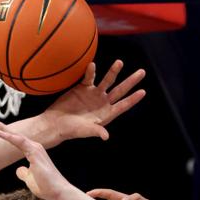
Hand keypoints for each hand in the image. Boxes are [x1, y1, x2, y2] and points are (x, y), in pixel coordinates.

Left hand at [0, 128, 70, 199]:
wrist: (57, 192)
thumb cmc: (45, 186)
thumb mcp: (29, 179)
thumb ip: (24, 173)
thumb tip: (18, 170)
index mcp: (33, 152)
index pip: (16, 141)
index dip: (5, 134)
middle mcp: (34, 147)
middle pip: (15, 135)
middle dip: (0, 127)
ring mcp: (35, 148)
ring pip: (16, 135)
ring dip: (2, 128)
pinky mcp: (35, 152)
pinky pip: (20, 141)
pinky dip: (9, 137)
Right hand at [18, 60, 145, 146]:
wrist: (56, 123)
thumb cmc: (71, 130)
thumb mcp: (85, 130)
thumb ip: (96, 131)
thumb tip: (106, 137)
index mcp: (107, 114)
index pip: (123, 105)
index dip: (133, 99)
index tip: (143, 91)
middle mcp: (103, 103)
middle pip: (120, 90)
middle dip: (131, 81)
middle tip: (142, 72)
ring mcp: (94, 94)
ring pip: (107, 81)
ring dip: (113, 72)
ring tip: (120, 62)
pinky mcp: (83, 88)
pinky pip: (89, 78)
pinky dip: (91, 72)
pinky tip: (93, 65)